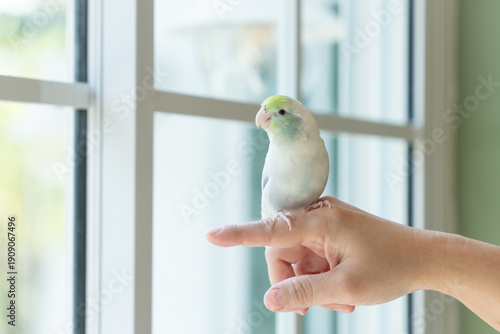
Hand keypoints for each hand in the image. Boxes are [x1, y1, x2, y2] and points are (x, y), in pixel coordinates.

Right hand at [206, 196, 427, 314]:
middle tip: (312, 308)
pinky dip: (321, 278)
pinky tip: (343, 292)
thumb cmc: (392, 266)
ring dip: (311, 284)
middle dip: (293, 282)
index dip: (238, 235)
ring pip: (297, 259)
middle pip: (282, 252)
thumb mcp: (348, 287)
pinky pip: (312, 259)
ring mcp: (326, 226)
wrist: (426, 258)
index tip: (211, 235)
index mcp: (321, 222)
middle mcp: (319, 218)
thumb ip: (305, 291)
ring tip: (340, 302)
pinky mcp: (331, 235)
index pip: (271, 229)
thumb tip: (269, 298)